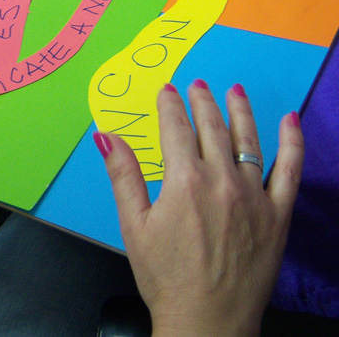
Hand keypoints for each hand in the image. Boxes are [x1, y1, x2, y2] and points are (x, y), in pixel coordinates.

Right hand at [95, 81, 303, 336]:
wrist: (208, 321)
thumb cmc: (164, 276)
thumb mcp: (133, 225)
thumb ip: (123, 175)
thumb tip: (106, 136)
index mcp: (184, 181)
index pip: (176, 129)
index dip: (170, 106)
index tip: (167, 90)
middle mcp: (222, 182)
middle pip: (212, 128)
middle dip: (202, 101)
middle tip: (197, 84)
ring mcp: (254, 197)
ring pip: (248, 141)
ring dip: (240, 111)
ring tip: (233, 90)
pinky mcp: (277, 215)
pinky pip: (289, 171)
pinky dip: (292, 143)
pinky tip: (290, 121)